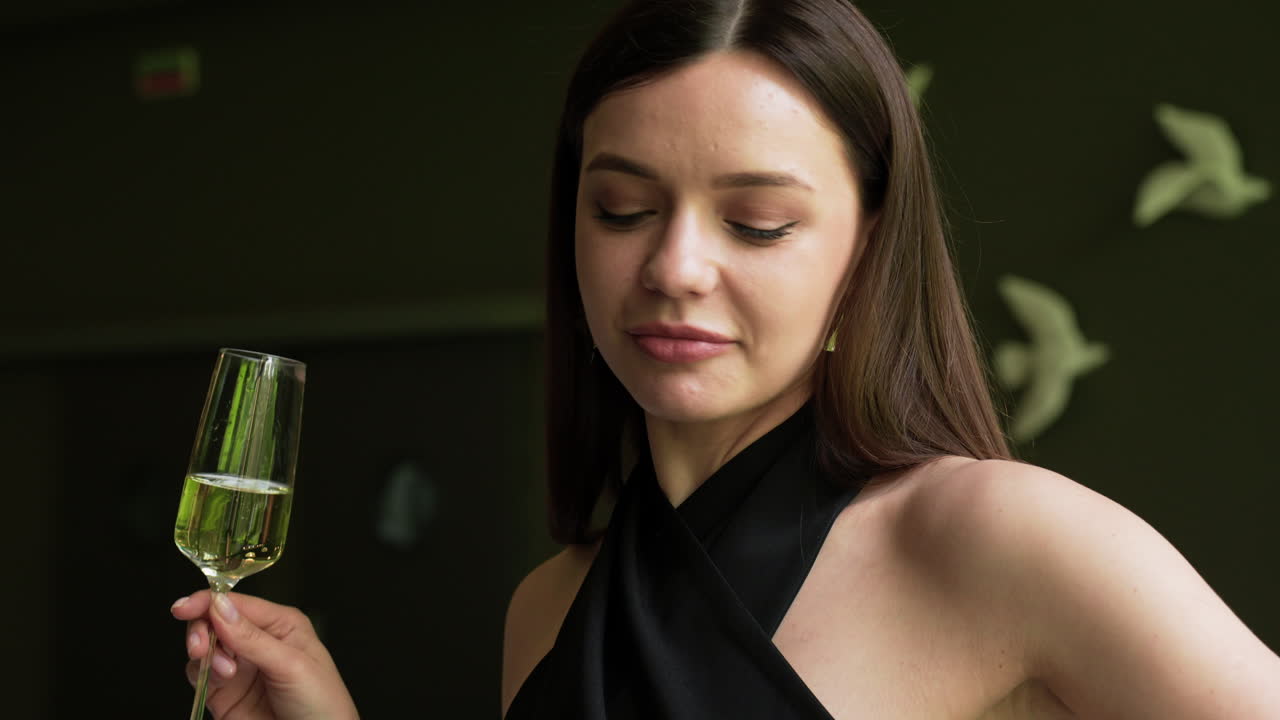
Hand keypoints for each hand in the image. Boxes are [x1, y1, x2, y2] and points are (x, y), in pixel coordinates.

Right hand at [171, 590, 358, 719]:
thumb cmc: (322, 703)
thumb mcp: (292, 665)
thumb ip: (252, 638)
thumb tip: (219, 606)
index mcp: (281, 624)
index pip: (238, 604)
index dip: (208, 601)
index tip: (185, 607)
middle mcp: (258, 641)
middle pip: (215, 622)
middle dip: (202, 629)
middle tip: (200, 646)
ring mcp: (240, 667)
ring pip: (205, 648)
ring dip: (205, 655)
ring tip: (225, 672)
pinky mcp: (225, 693)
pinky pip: (200, 674)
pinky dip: (201, 674)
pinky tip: (221, 679)